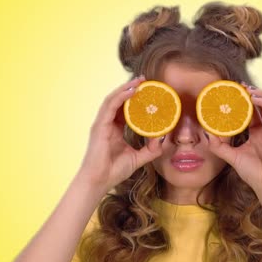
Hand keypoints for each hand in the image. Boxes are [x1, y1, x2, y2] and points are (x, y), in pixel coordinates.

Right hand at [78, 75, 163, 189]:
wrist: (99, 181)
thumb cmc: (114, 171)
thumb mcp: (138, 158)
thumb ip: (150, 149)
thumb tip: (162, 139)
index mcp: (115, 129)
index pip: (125, 109)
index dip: (135, 99)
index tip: (148, 92)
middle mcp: (107, 124)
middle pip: (118, 100)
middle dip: (131, 88)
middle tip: (145, 80)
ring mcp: (102, 124)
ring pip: (113, 99)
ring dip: (126, 88)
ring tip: (139, 81)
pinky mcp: (99, 126)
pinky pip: (110, 106)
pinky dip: (121, 97)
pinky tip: (131, 91)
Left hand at [205, 83, 261, 193]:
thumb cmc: (254, 173)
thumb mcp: (231, 157)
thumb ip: (219, 146)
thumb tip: (206, 134)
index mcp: (257, 134)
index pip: (250, 113)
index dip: (242, 102)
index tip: (231, 94)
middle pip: (260, 106)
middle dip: (250, 94)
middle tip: (238, 86)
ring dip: (259, 94)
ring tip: (246, 89)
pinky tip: (255, 97)